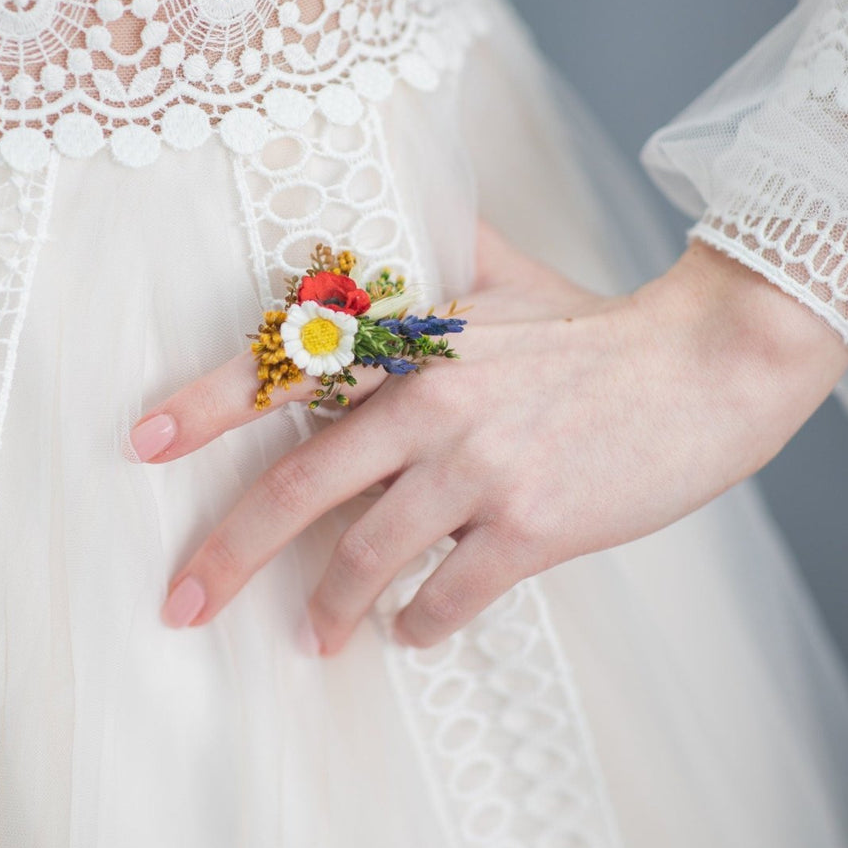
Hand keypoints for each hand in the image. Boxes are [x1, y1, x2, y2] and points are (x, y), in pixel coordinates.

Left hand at [129, 223, 847, 653]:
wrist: (705, 368)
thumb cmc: (599, 330)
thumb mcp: (508, 275)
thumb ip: (440, 247)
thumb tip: (395, 208)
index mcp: (415, 342)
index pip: (290, 369)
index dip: (208, 404)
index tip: (143, 443)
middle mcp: (432, 402)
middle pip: (301, 488)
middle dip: (230, 554)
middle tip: (183, 604)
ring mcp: (480, 468)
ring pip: (367, 558)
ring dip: (329, 609)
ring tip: (313, 638)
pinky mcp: (532, 527)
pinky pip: (448, 596)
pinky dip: (420, 625)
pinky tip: (413, 632)